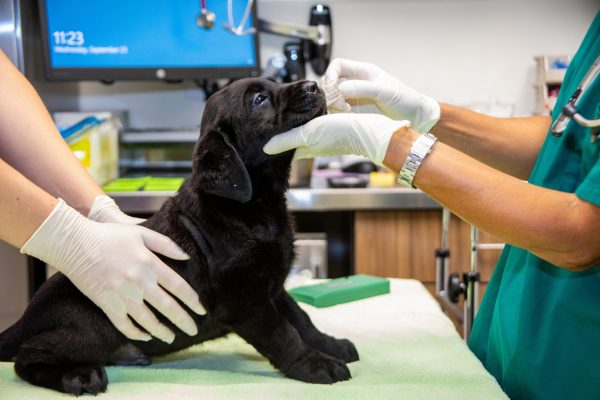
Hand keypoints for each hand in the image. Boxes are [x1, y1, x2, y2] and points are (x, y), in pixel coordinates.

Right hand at [21, 199, 205, 342]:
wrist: (75, 244)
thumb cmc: (109, 236)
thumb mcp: (141, 233)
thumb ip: (166, 245)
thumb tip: (186, 256)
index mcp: (150, 264)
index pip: (178, 287)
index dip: (192, 300)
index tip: (202, 310)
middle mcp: (139, 282)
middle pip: (167, 306)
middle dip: (183, 321)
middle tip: (193, 331)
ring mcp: (122, 295)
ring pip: (147, 320)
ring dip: (162, 331)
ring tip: (172, 337)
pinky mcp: (107, 304)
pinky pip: (124, 325)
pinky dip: (136, 333)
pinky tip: (146, 336)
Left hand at [263, 113, 409, 165]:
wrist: (372, 131)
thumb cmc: (342, 133)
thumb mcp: (309, 134)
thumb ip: (287, 140)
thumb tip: (265, 149)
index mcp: (307, 147)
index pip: (286, 148)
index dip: (275, 143)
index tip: (262, 135)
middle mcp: (315, 144)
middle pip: (294, 138)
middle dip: (284, 131)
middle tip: (270, 121)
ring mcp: (326, 136)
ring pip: (306, 129)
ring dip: (297, 122)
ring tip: (285, 112)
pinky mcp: (336, 126)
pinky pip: (318, 121)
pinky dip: (311, 116)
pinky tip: (310, 108)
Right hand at [321, 58, 439, 131]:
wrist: (414, 117)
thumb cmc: (403, 100)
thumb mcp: (385, 91)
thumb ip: (363, 89)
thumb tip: (341, 89)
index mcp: (362, 72)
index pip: (337, 65)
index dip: (330, 74)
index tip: (333, 88)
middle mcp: (355, 83)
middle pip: (330, 81)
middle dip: (330, 92)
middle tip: (339, 104)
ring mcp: (353, 98)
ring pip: (331, 96)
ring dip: (332, 103)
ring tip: (344, 110)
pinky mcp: (353, 112)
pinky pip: (336, 109)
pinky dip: (335, 112)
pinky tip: (346, 116)